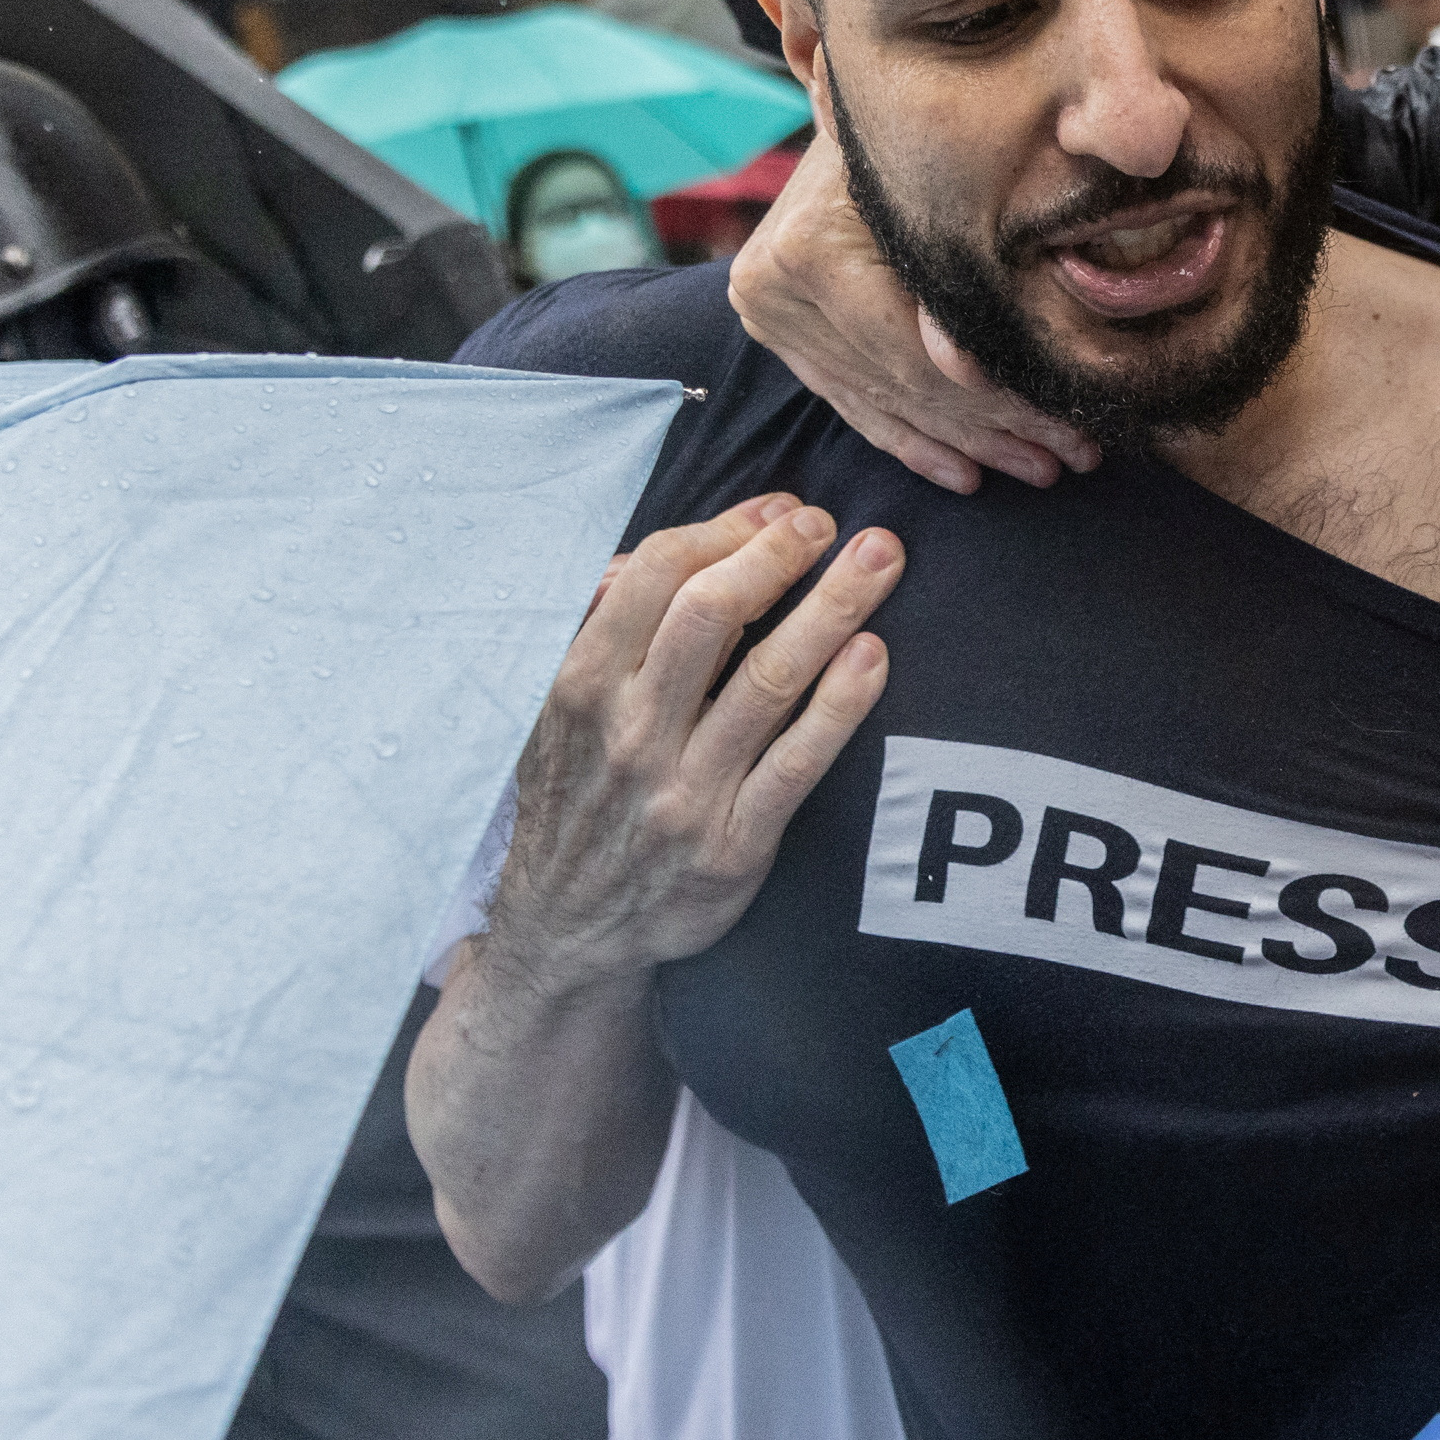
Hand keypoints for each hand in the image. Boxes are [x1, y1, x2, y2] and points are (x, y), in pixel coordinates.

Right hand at [483, 497, 900, 993]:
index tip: (780, 509)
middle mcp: (630, 734)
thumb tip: (657, 554)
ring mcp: (683, 791)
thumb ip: (600, 629)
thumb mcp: (558, 710)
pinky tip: (873, 656)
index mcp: (583, 686)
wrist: (568, 929)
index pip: (658, 576)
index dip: (727, 529)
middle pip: (713, 613)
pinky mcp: (732, 846)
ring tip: (881, 558)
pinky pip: (797, 764)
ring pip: (769, 680)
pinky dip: (840, 705)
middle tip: (832, 524)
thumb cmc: (581, 795)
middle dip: (781, 553)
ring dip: (833, 608)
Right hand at [728, 97, 1097, 494]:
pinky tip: (968, 471)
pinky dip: (915, 438)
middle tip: (1074, 455)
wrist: (859, 107)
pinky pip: (854, 401)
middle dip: (998, 426)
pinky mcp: (781, 334)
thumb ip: (956, 275)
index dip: (995, 399)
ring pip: (888, 400)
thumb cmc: (924, 133)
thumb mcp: (948, 192)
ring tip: (1041, 465)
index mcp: (806, 253)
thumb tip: (966, 369)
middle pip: (905, 383)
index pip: (914, 354)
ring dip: (969, 441)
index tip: (1071, 427)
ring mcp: (772, 319)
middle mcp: (773, 292)